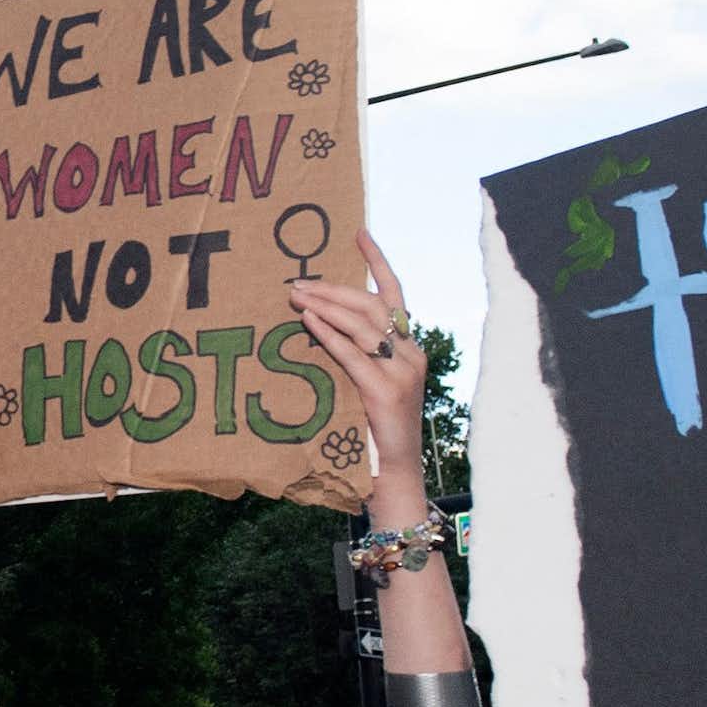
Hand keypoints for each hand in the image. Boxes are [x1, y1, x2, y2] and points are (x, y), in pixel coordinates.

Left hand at [287, 228, 425, 487]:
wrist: (393, 474)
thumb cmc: (373, 431)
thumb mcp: (368, 385)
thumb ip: (356, 355)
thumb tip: (316, 324)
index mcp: (409, 349)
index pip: (394, 295)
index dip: (377, 262)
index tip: (359, 233)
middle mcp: (411, 354)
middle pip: (372, 305)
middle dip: (333, 289)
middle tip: (297, 282)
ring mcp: (402, 372)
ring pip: (363, 324)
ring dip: (325, 306)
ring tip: (294, 295)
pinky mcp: (386, 391)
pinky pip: (354, 354)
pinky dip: (329, 334)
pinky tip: (308, 320)